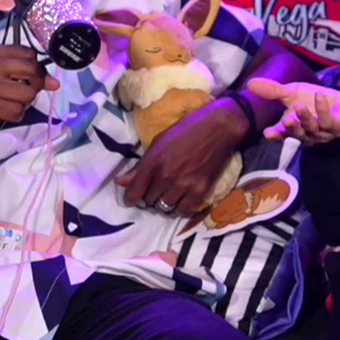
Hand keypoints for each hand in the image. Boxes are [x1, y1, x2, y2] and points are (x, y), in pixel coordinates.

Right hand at [0, 44, 59, 145]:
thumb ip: (27, 73)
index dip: (37, 68)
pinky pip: (18, 111)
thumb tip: (55, 83)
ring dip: (25, 103)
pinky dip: (16, 115)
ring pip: (28, 94)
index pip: (29, 53)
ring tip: (11, 102)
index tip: (32, 77)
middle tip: (26, 92)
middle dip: (35, 85)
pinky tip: (5, 112)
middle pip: (31, 70)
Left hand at [116, 101, 245, 215]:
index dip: (130, 198)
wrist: (218, 128)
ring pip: (164, 208)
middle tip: (154, 189)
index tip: (131, 198)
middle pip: (149, 201)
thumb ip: (140, 166)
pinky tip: (179, 199)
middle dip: (148, 197)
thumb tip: (120, 182)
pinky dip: (178, 208)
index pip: (134, 192)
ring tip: (167, 194)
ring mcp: (184, 185)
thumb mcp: (159, 142)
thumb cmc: (186, 130)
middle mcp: (166, 176)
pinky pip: (183, 211)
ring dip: (163, 203)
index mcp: (153, 161)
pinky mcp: (200, 191)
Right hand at [247, 78, 339, 144]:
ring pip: (313, 128)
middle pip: (298, 133)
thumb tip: (249, 84)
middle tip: (286, 119)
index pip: (283, 134)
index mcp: (294, 127)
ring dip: (306, 118)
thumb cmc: (313, 101)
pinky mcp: (338, 126)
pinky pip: (330, 121)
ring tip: (298, 105)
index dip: (276, 135)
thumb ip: (272, 91)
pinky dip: (323, 109)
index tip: (267, 133)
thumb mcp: (292, 93)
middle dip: (292, 128)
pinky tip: (319, 96)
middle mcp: (308, 133)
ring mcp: (323, 132)